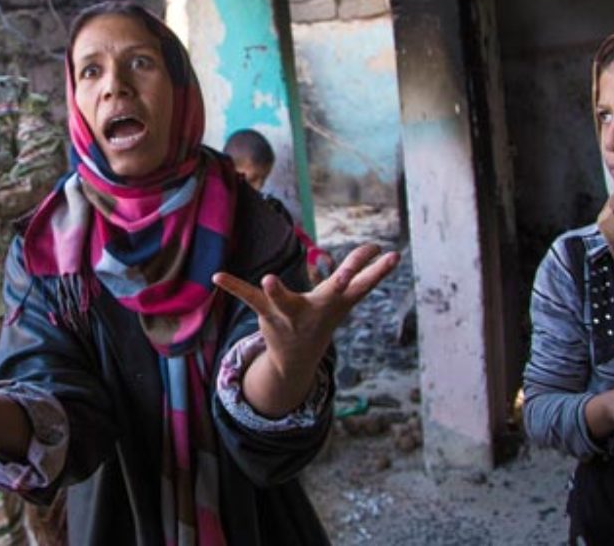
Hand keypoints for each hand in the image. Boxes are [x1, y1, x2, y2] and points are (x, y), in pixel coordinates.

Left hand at [213, 244, 398, 381]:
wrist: (297, 358)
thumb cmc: (324, 317)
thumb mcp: (347, 299)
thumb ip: (368, 276)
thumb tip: (396, 254)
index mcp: (338, 302)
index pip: (362, 284)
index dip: (377, 268)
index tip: (392, 254)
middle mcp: (318, 309)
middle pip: (332, 293)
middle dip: (342, 282)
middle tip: (347, 274)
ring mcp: (293, 314)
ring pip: (285, 302)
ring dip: (277, 293)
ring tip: (269, 279)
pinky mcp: (269, 315)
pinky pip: (249, 299)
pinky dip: (234, 287)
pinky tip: (217, 276)